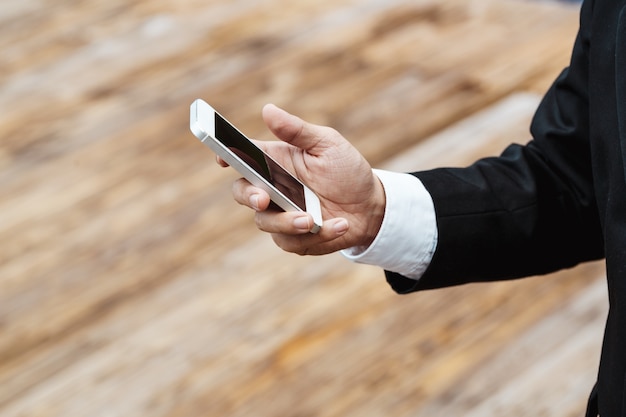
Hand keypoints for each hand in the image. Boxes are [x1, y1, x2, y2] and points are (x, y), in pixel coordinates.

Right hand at [223, 104, 385, 254]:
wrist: (372, 207)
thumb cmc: (347, 170)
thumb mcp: (327, 144)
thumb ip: (297, 131)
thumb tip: (268, 110)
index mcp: (275, 161)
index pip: (241, 156)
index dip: (225, 155)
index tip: (222, 158)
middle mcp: (272, 189)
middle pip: (243, 192)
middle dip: (249, 197)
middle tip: (263, 200)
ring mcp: (281, 214)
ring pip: (265, 222)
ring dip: (288, 222)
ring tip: (313, 220)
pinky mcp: (294, 238)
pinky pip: (292, 242)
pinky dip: (318, 235)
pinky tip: (341, 225)